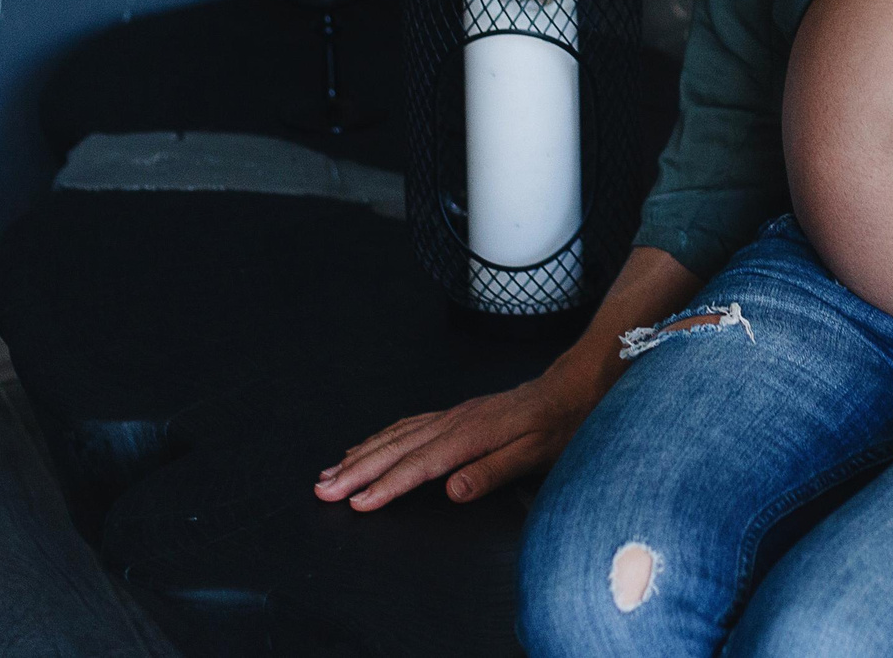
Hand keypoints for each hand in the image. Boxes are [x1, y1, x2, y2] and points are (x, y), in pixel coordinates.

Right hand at [315, 364, 600, 511]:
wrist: (570, 389)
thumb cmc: (556, 426)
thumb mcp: (534, 454)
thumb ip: (492, 472)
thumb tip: (452, 490)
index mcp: (470, 436)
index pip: (419, 467)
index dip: (385, 486)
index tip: (355, 502)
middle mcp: (454, 422)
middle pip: (396, 449)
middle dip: (355, 471)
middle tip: (322, 490)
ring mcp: (451, 416)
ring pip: (395, 436)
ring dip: (360, 455)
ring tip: (328, 472)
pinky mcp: (454, 415)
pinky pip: (406, 425)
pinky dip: (379, 437)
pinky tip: (365, 446)